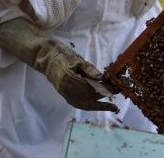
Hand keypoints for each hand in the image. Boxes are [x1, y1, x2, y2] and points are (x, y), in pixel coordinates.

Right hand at [0, 17, 117, 111]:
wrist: (48, 59)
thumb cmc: (64, 56)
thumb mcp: (78, 59)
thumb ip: (90, 69)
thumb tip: (102, 78)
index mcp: (70, 79)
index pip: (91, 88)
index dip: (104, 90)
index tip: (115, 89)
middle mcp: (67, 89)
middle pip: (88, 98)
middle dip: (103, 100)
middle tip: (116, 99)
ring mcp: (65, 94)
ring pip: (84, 104)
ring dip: (98, 106)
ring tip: (110, 107)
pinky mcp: (65, 96)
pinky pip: (78, 104)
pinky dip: (90, 106)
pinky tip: (98, 105)